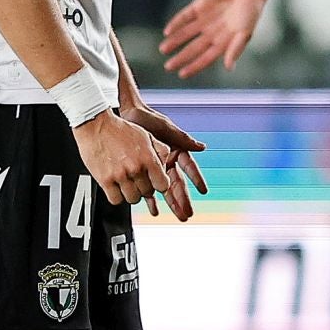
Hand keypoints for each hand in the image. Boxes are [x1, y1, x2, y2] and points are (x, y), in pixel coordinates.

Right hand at [72, 110, 173, 207]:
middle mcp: (135, 168)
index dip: (160, 185)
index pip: (163, 185)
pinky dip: (117, 197)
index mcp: (147, 158)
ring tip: (127, 184)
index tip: (156, 183)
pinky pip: (115, 200)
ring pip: (132, 199)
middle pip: (147, 193)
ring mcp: (119, 176)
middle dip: (144, 188)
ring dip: (131, 194)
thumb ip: (160, 151)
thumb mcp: (147, 136)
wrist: (96, 125)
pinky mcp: (104, 180)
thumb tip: (166, 166)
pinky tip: (116, 188)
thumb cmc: (120, 129)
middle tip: (139, 180)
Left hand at [121, 102, 208, 220]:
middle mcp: (167, 161)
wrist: (127, 115)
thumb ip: (184, 139)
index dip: (196, 179)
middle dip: (183, 199)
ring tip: (177, 215)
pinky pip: (148, 187)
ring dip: (170, 203)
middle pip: (177, 184)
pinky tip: (154, 209)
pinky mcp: (142, 170)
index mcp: (176, 151)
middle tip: (187, 213)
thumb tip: (202, 147)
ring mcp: (155, 167)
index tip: (203, 191)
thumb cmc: (149, 118)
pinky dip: (151, 199)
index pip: (189, 169)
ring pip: (164, 189)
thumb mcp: (167, 129)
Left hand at [161, 0, 269, 75]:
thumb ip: (235, 49)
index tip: (182, 74)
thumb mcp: (245, 33)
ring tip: (163, 50)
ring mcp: (204, 20)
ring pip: (185, 33)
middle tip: (168, 66)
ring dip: (174, 41)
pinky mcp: (199, 7)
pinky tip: (168, 31)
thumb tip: (229, 68)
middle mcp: (212, 33)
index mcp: (223, 42)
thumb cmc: (251, 11)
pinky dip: (176, 23)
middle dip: (180, 58)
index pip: (205, 58)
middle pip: (193, 48)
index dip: (194, 66)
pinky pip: (184, 17)